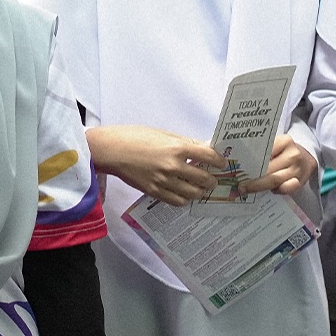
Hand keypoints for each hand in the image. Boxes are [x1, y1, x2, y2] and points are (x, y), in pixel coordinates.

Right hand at [86, 125, 226, 205]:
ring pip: (193, 193)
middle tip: (213, 178)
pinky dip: (185, 198)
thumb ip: (185, 143)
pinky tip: (185, 193)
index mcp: (177, 147)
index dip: (219, 161)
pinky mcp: (154, 192)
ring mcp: (164, 181)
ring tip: (201, 187)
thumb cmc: (136, 137)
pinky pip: (177, 201)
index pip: (208, 156)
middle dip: (212, 179)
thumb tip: (204, 149)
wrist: (113, 150)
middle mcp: (173, 166)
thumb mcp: (164, 134)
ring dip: (201, 191)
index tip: (222, 163)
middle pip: (204, 179)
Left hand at [240, 133, 317, 195]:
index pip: (264, 151)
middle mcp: (293, 154)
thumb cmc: (285, 152)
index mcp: (285, 141)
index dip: (249, 161)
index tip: (236, 168)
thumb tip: (241, 165)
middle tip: (238, 184)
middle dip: (251, 178)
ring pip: (274, 180)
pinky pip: (285, 189)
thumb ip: (263, 152)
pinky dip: (275, 191)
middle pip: (268, 168)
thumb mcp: (277, 146)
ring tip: (245, 190)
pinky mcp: (300, 181)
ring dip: (258, 186)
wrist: (306, 158)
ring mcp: (297, 169)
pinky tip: (268, 190)